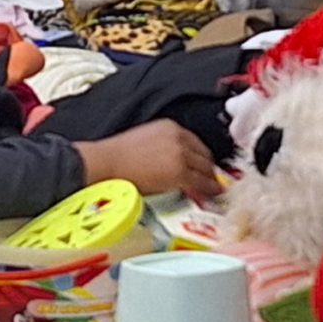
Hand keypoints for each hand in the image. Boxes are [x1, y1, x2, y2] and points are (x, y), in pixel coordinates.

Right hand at [75, 122, 220, 200]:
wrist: (108, 163)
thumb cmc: (118, 156)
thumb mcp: (145, 139)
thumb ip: (164, 146)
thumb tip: (173, 161)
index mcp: (170, 127)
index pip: (196, 142)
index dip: (202, 156)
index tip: (205, 164)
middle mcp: (179, 138)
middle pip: (204, 155)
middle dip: (209, 168)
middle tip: (211, 179)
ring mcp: (181, 155)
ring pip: (206, 169)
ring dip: (211, 179)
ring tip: (214, 189)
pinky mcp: (179, 172)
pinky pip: (201, 183)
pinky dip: (209, 189)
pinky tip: (211, 194)